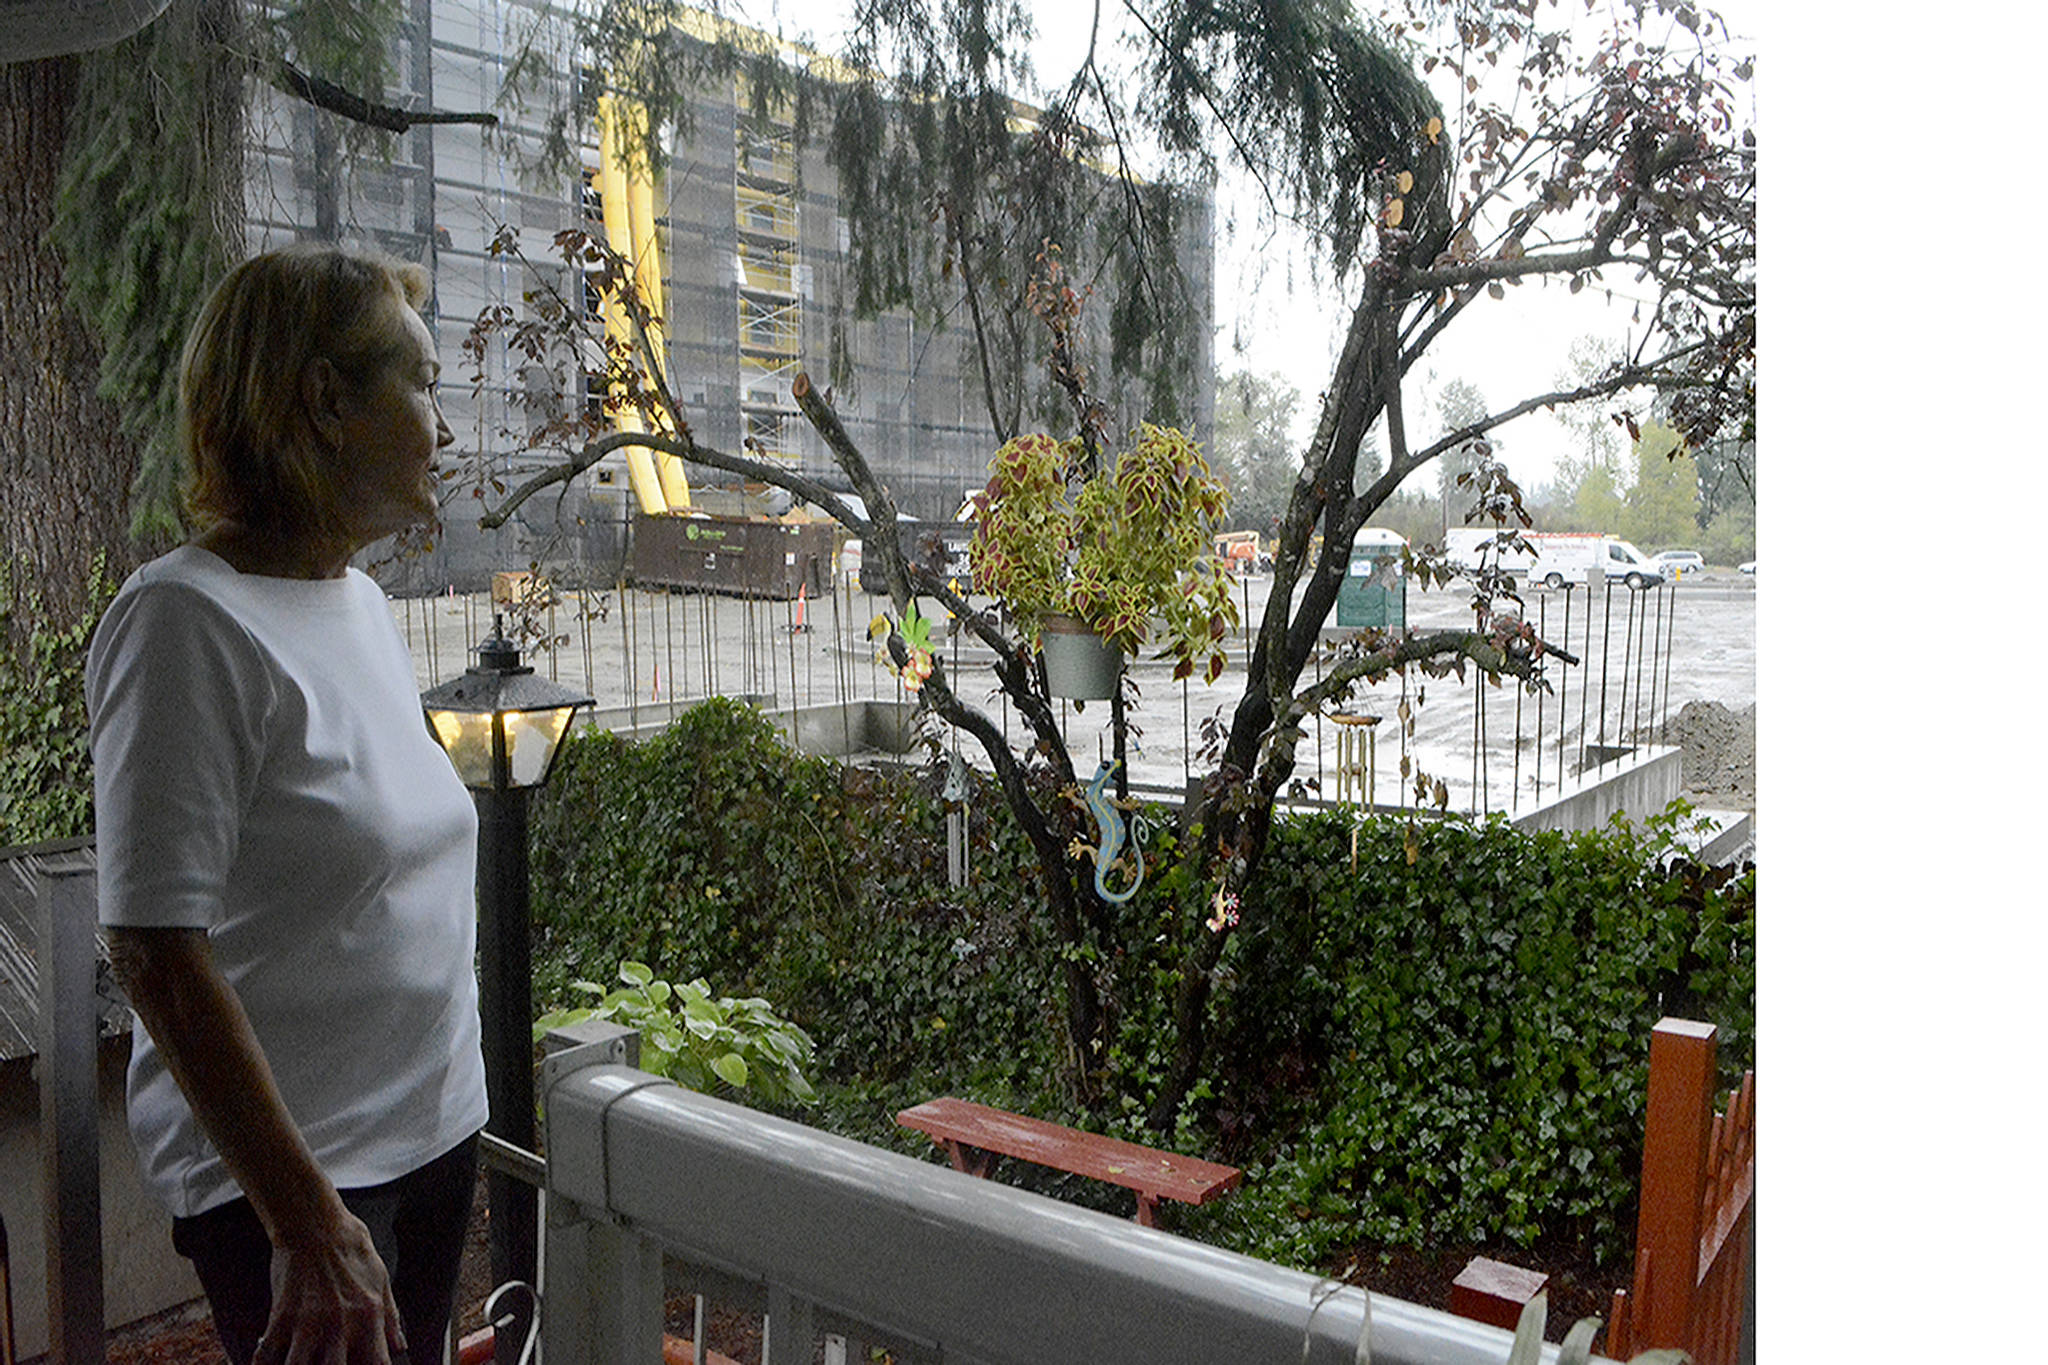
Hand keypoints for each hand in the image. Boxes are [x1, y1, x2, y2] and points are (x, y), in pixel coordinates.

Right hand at [253, 1210, 406, 1364]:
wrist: (315, 1225)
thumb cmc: (350, 1249)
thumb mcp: (381, 1280)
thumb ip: (391, 1318)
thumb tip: (400, 1346)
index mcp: (368, 1317)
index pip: (376, 1364)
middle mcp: (340, 1326)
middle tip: (328, 1363)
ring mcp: (308, 1324)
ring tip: (301, 1362)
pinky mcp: (280, 1318)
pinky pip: (267, 1356)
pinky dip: (264, 1363)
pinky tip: (268, 1362)